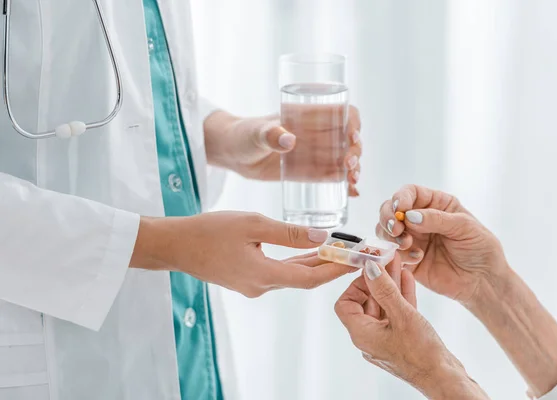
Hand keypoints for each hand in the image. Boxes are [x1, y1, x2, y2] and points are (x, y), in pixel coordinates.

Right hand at [131, 211, 354, 296]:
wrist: (175, 245)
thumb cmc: (209, 231)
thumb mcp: (252, 224)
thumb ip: (287, 232)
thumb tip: (320, 235)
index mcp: (263, 275)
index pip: (309, 278)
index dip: (335, 270)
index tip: (356, 262)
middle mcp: (260, 286)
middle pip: (304, 278)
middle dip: (330, 266)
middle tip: (355, 255)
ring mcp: (252, 285)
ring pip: (292, 275)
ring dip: (314, 263)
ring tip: (338, 251)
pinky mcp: (246, 278)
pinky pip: (278, 271)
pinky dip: (296, 262)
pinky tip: (308, 252)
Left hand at [204, 108, 361, 196]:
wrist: (232, 154)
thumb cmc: (243, 134)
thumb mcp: (256, 133)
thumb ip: (270, 135)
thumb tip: (289, 140)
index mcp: (309, 117)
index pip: (342, 113)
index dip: (354, 123)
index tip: (352, 137)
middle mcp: (317, 134)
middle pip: (348, 140)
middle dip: (355, 152)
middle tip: (348, 165)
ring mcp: (314, 154)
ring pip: (344, 159)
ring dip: (354, 170)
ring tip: (353, 181)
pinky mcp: (308, 173)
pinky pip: (331, 177)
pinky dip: (345, 185)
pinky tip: (352, 194)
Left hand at [335, 256, 488, 399]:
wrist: (445, 379)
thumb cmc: (421, 353)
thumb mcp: (402, 315)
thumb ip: (384, 290)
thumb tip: (369, 267)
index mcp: (362, 334)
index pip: (345, 304)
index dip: (355, 286)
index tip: (370, 273)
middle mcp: (369, 337)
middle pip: (366, 302)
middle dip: (377, 280)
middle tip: (386, 260)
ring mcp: (385, 339)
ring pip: (384, 306)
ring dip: (391, 285)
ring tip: (398, 263)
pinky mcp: (401, 339)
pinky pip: (396, 313)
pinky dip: (401, 296)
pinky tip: (407, 278)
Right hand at [376, 184, 506, 305]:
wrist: (483, 281)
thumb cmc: (480, 248)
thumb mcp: (465, 227)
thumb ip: (437, 219)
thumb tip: (409, 216)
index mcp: (435, 204)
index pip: (409, 193)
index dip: (400, 198)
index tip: (399, 210)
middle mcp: (419, 219)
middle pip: (390, 209)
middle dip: (388, 218)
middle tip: (395, 230)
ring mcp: (412, 238)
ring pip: (385, 230)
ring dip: (391, 236)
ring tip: (407, 245)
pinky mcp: (407, 259)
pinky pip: (390, 253)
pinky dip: (397, 254)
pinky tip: (416, 259)